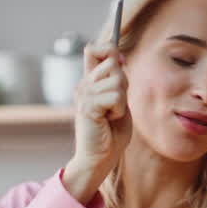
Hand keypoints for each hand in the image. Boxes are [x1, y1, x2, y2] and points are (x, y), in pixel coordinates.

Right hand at [62, 44, 130, 202]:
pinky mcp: (87, 105)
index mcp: (90, 81)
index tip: (121, 64)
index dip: (110, 50)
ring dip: (122, 101)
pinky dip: (118, 110)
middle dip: (123, 83)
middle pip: (112, 63)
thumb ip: (118, 80)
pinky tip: (108, 120)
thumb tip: (120, 57)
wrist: (100, 158)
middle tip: (115, 104)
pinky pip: (115, 96)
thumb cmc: (111, 133)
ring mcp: (84, 94)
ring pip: (117, 81)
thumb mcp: (118, 100)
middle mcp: (84, 84)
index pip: (94, 49)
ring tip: (111, 115)